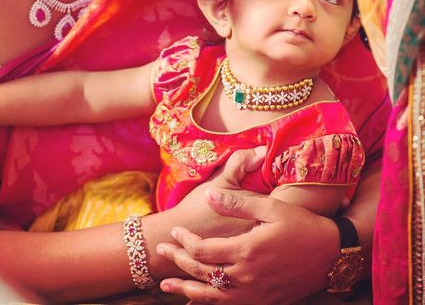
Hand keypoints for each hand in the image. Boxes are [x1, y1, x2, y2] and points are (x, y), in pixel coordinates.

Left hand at [157, 152, 339, 303]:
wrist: (331, 254)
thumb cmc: (301, 225)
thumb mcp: (270, 207)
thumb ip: (237, 203)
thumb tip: (209, 196)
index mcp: (246, 250)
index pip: (203, 250)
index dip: (185, 241)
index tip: (174, 233)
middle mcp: (246, 276)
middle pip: (202, 273)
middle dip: (178, 262)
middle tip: (161, 253)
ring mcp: (254, 294)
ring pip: (211, 297)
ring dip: (185, 291)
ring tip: (165, 287)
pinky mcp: (263, 302)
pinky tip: (196, 303)